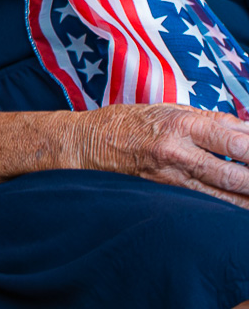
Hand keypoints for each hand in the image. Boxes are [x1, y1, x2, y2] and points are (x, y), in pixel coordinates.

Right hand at [56, 103, 248, 207]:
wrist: (85, 144)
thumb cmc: (130, 123)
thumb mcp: (170, 109)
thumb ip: (212, 120)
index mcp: (183, 124)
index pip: (237, 140)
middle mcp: (179, 153)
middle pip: (236, 175)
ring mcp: (172, 179)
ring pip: (224, 197)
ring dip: (247, 200)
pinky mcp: (165, 196)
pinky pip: (205, 205)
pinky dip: (228, 209)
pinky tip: (240, 208)